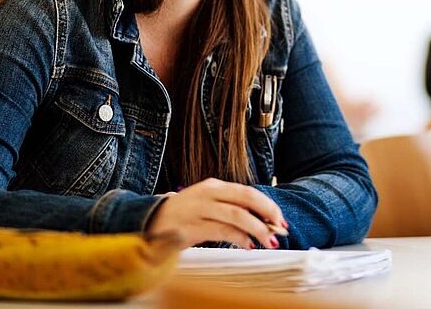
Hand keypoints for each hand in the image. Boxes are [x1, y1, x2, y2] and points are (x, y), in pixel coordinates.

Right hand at [147, 178, 285, 248]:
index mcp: (214, 186)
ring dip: (257, 228)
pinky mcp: (191, 227)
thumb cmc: (185, 215)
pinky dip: (238, 238)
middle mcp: (208, 194)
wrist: (150, 221)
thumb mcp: (208, 205)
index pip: (247, 191)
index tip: (280, 219)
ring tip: (269, 240)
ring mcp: (199, 209)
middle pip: (245, 198)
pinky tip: (248, 245)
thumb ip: (231, 209)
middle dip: (267, 213)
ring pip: (236, 215)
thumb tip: (263, 222)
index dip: (267, 205)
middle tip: (280, 228)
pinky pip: (221, 231)